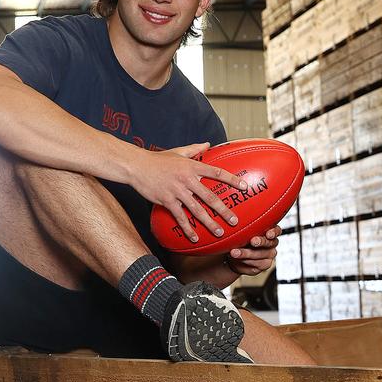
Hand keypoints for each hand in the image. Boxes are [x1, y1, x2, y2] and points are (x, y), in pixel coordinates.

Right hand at [129, 142, 247, 241]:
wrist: (136, 166)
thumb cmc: (158, 159)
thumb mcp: (178, 151)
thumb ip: (194, 149)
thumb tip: (208, 144)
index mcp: (192, 166)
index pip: (217, 173)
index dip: (232, 179)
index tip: (245, 187)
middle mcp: (187, 179)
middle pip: (209, 197)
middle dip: (223, 210)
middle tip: (234, 221)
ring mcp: (177, 191)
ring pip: (196, 210)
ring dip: (209, 223)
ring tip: (219, 232)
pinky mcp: (166, 200)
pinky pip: (180, 217)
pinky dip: (188, 228)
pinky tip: (195, 237)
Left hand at [225, 227, 280, 275]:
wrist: (235, 257)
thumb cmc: (239, 241)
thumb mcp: (240, 232)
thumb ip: (243, 228)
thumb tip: (234, 221)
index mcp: (268, 232)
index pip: (276, 230)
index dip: (274, 232)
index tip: (268, 234)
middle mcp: (271, 243)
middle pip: (270, 243)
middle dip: (261, 242)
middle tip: (252, 241)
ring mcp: (269, 255)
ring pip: (261, 254)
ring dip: (247, 254)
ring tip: (235, 253)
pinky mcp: (264, 265)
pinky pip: (257, 264)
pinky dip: (246, 262)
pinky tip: (238, 260)